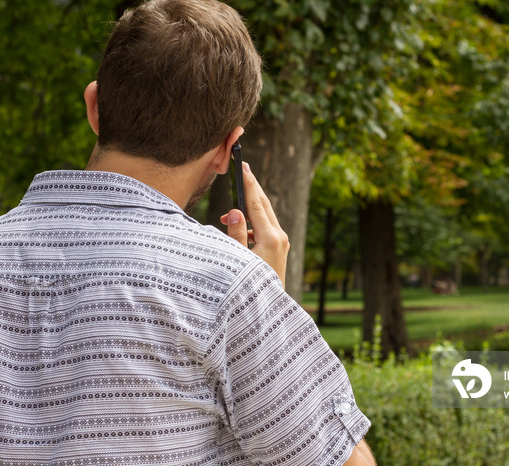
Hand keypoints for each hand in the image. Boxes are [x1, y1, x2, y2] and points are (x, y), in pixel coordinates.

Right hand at [220, 162, 289, 287]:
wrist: (267, 310)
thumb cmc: (250, 286)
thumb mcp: (239, 259)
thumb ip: (236, 234)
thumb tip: (235, 210)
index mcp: (270, 238)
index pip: (257, 203)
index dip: (249, 183)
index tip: (244, 166)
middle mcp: (280, 237)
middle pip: (264, 204)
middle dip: (252, 187)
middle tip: (243, 168)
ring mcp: (282, 242)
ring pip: (266, 215)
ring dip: (249, 207)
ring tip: (226, 214)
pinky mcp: (280, 247)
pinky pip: (266, 226)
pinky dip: (253, 221)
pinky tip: (238, 228)